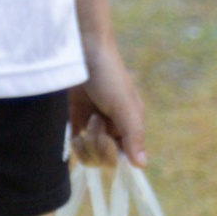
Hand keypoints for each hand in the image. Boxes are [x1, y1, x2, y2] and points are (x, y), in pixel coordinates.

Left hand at [74, 34, 146, 166]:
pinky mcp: (75, 119)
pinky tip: (74, 134)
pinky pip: (75, 145)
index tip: (106, 140)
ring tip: (84, 121)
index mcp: (129, 124)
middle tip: (95, 121)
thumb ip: (133, 135)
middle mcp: (113, 127)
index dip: (112, 153)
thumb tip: (142, 165)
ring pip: (89, 153)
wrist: (82, 50)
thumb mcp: (124, 105)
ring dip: (84, 142)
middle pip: (104, 157)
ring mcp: (93, 124)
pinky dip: (74, 145)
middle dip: (97, 144)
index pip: (123, 156)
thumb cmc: (108, 76)